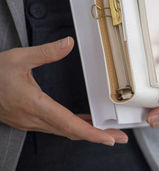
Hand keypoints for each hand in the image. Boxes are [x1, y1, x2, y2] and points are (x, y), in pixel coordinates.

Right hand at [0, 37, 127, 145]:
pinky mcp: (27, 119)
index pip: (69, 124)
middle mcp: (33, 118)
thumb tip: (68, 44)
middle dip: (96, 136)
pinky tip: (82, 122)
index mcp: (34, 104)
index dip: (91, 133)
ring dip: (85, 132)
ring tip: (104, 132)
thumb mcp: (18, 57)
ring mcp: (30, 121)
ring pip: (63, 130)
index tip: (108, 138)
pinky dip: (72, 126)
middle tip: (117, 137)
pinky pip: (55, 126)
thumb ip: (46, 52)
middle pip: (71, 131)